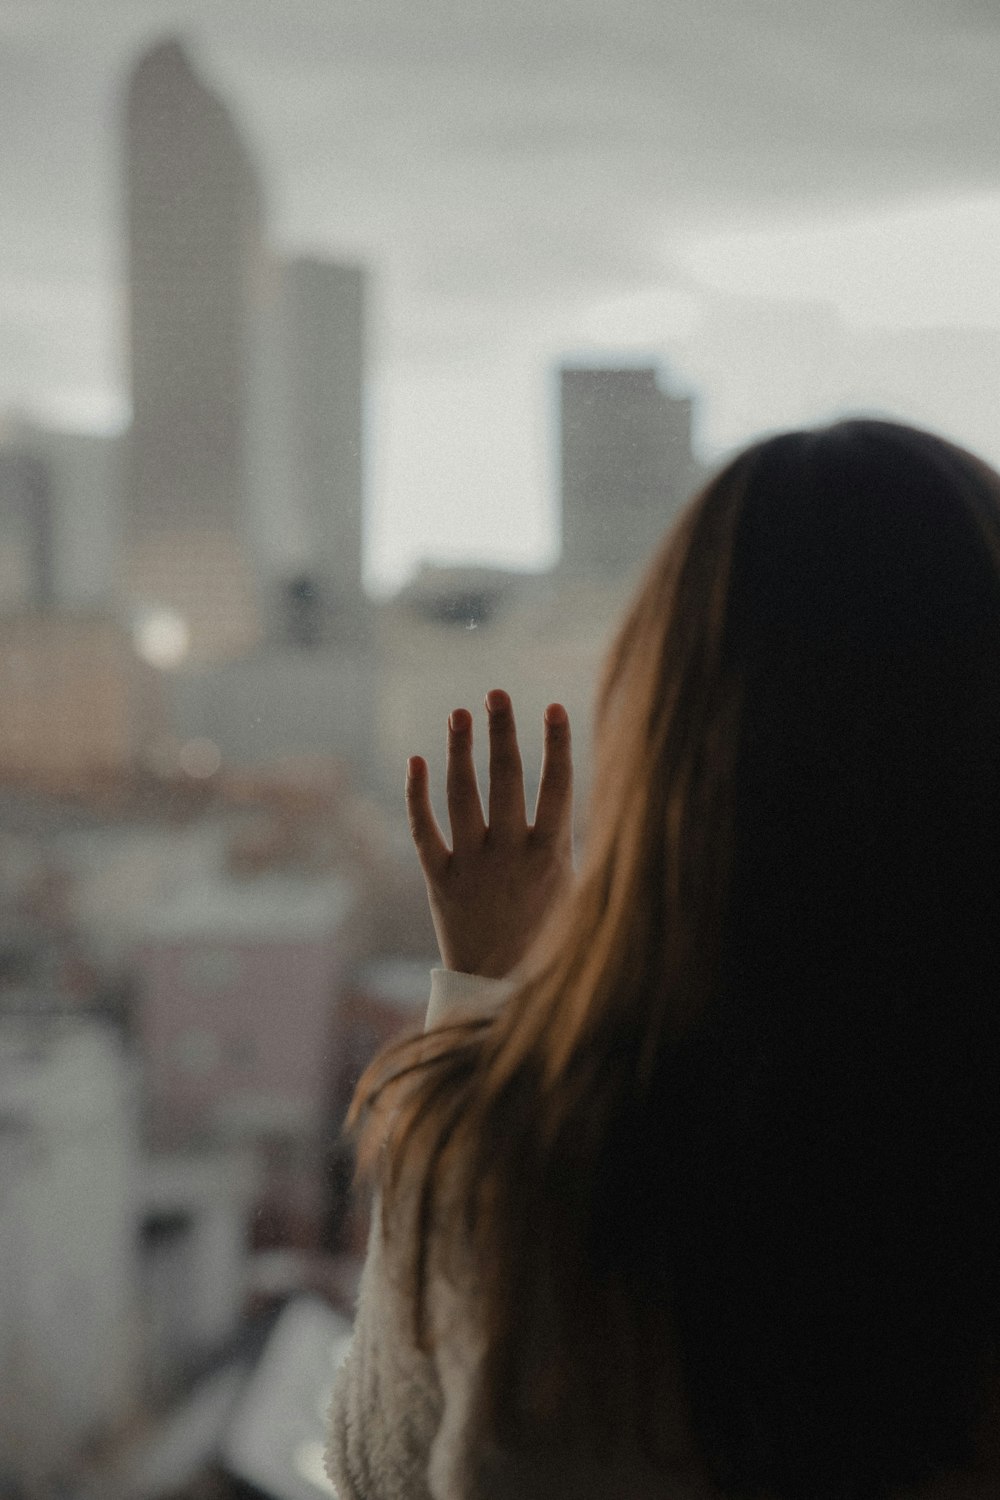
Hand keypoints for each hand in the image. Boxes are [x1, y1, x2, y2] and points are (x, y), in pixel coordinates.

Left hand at [406, 689, 573, 978]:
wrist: (499, 990)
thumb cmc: (548, 937)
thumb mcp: (576, 894)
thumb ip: (575, 845)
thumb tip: (603, 799)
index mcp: (551, 858)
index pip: (557, 789)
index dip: (557, 746)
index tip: (553, 707)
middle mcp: (509, 857)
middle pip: (506, 782)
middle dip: (502, 733)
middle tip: (496, 692)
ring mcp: (470, 867)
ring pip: (462, 797)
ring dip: (460, 751)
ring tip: (459, 713)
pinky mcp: (438, 881)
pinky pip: (422, 831)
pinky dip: (416, 796)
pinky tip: (416, 761)